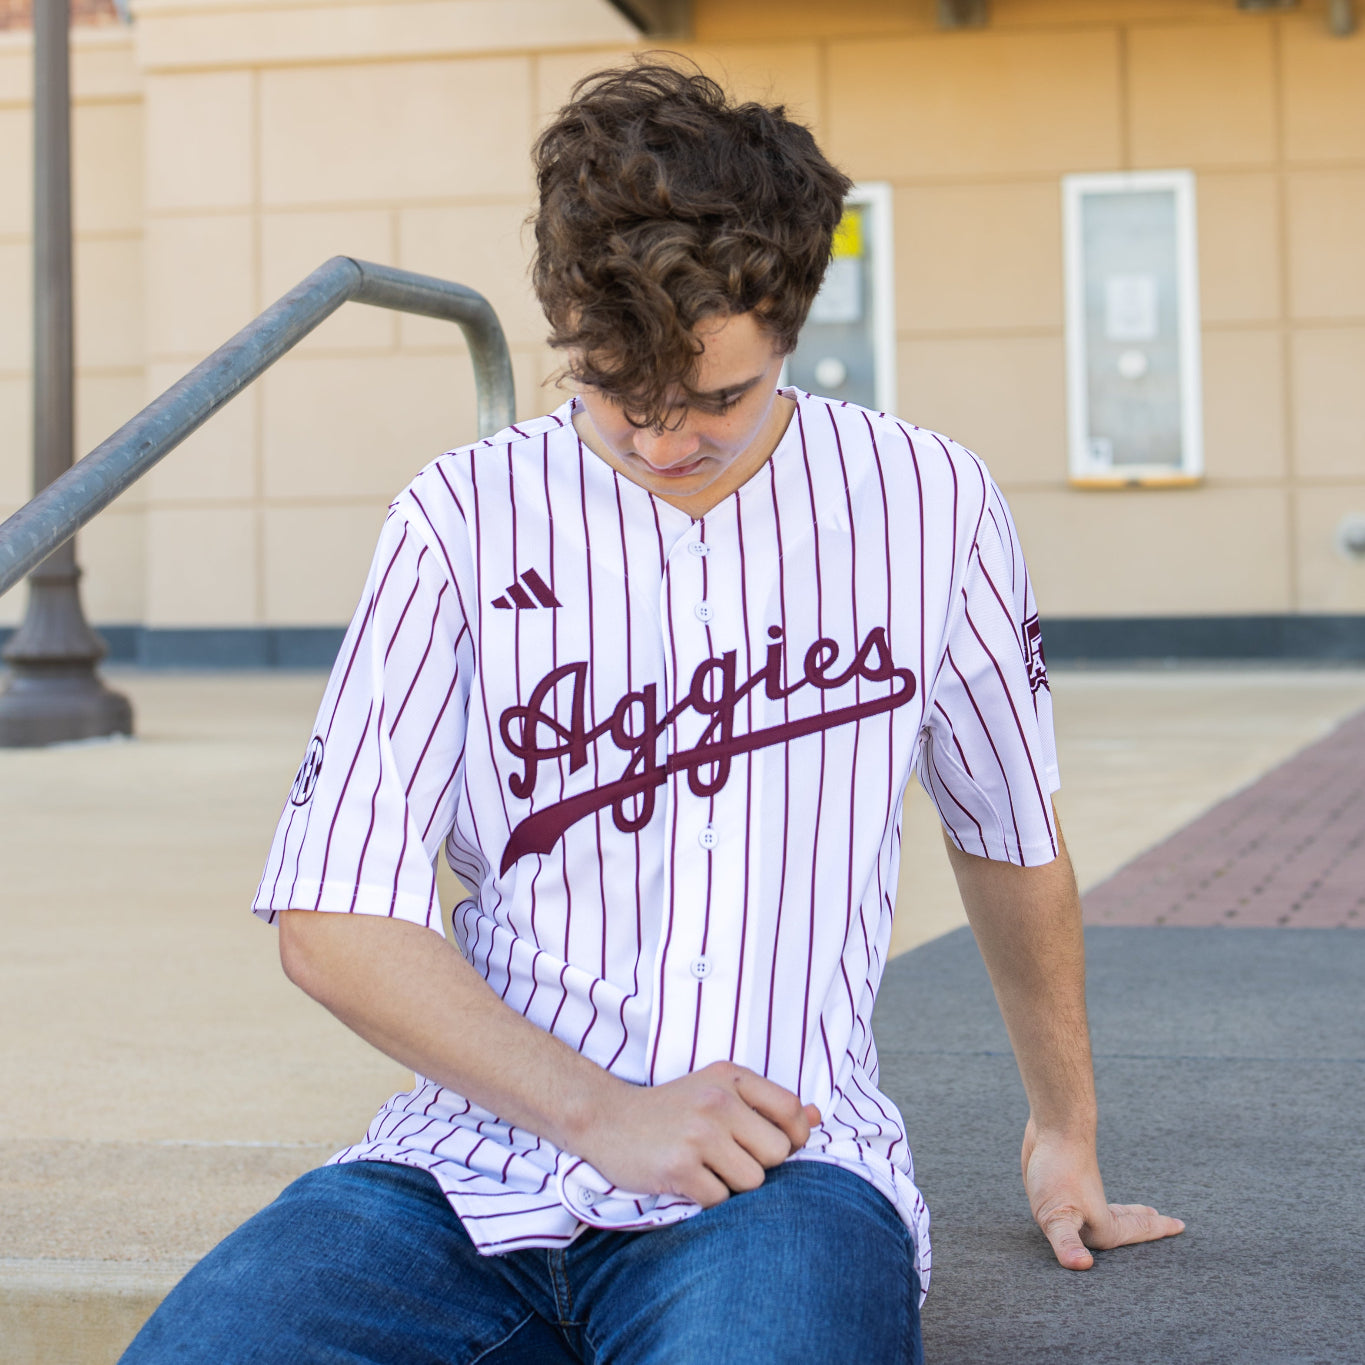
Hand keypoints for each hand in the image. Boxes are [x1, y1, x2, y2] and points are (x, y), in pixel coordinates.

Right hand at [575, 1061, 820, 1207]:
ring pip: (753, 1182)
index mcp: (731, 1077)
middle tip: (727, 1158)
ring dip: (733, 1185)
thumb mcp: (717, 1090)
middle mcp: (718, 1100)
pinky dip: (707, 1198)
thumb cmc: (670, 1108)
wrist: (606, 1118)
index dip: (795, 1136)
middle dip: (759, 1164)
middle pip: (777, 1153)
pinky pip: (720, 1200)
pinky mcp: (679, 1166)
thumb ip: (767, 1104)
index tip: (775, 1146)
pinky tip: (686, 1180)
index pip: (791, 1110)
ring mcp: (698, 1133)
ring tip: (706, 1168)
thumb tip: (818, 1116)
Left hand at [1021, 1117, 1184, 1269]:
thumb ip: (1068, 1242)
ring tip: (1135, 1212)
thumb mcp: (1057, 1215)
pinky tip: (1081, 1198)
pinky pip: (1084, 1199)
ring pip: (1108, 1209)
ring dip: (1123, 1213)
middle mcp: (1094, 1212)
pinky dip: (1092, 1202)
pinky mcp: (1062, 1182)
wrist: (1054, 1126)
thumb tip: (1083, 1266)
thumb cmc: (1058, 1173)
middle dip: (1144, 1224)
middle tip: (1163, 1220)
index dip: (1156, 1231)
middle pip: (1126, 1221)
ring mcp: (1079, 1195)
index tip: (1181, 1225)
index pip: (1135, 1232)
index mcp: (1101, 1227)